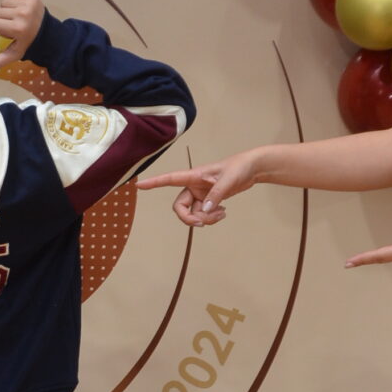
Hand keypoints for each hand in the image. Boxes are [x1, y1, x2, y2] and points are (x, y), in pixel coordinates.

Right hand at [0, 0, 45, 73]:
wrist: (50, 34)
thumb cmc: (29, 44)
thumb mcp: (14, 54)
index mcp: (17, 29)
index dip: (0, 29)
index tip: (10, 33)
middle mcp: (23, 14)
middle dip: (3, 19)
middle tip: (14, 25)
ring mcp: (28, 4)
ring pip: (4, 2)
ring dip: (9, 9)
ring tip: (18, 17)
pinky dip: (16, 0)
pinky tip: (23, 9)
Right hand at [137, 151, 262, 226]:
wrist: (251, 169)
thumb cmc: (239, 168)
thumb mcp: (229, 181)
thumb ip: (216, 196)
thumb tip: (203, 212)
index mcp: (194, 176)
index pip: (169, 179)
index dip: (154, 183)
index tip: (140, 186)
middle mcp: (193, 186)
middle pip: (180, 208)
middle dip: (190, 218)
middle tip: (203, 223)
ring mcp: (200, 194)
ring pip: (194, 214)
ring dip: (206, 219)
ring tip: (222, 213)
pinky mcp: (208, 200)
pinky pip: (203, 214)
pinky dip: (212, 218)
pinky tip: (223, 212)